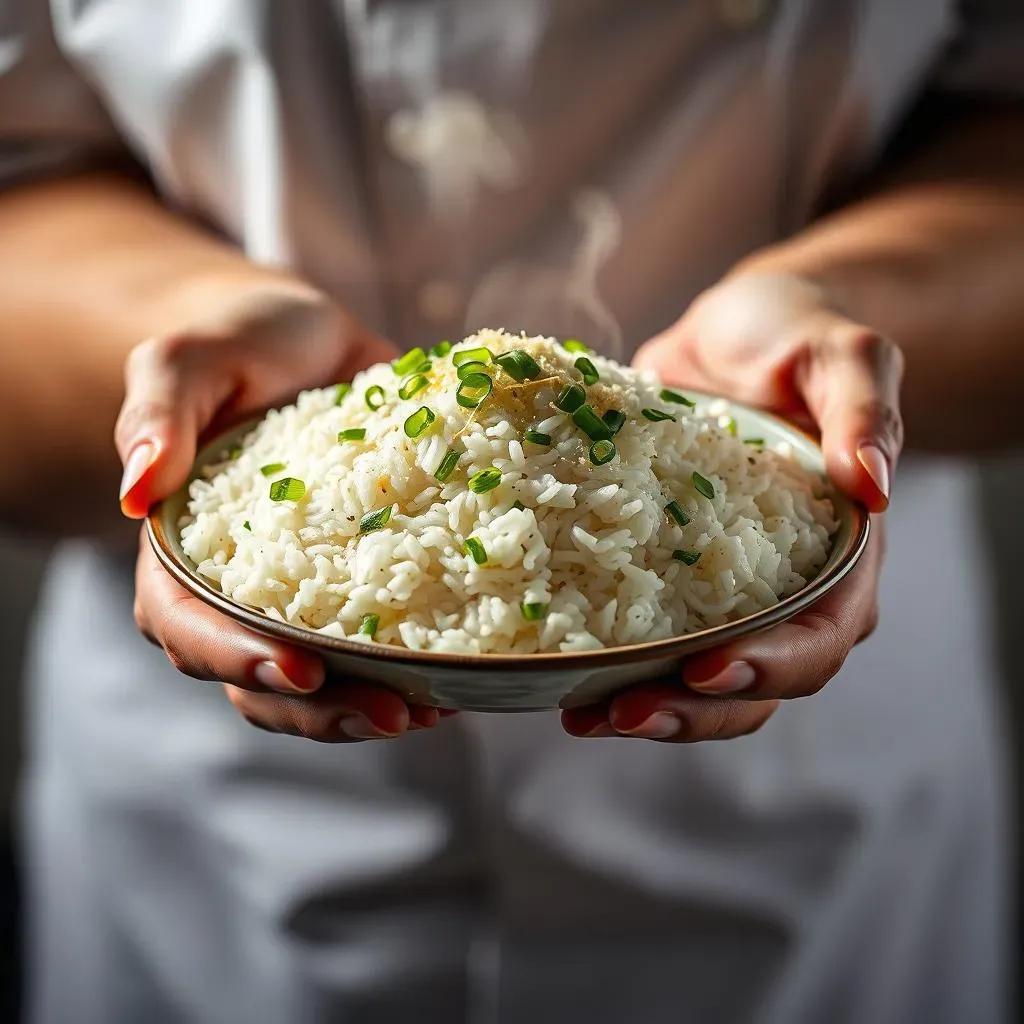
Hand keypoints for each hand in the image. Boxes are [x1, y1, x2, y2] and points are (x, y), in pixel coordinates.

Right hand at [118, 281, 445, 741]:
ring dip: (370, 706)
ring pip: (322, 682)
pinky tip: (461, 677)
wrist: (313, 341)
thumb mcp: (191, 359)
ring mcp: (307, 595)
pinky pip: (381, 645)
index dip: (235, 657)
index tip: (300, 668)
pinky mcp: (366, 584)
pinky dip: (415, 669)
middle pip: (259, 678)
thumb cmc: (241, 344)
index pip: (188, 626)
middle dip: (321, 709)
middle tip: (393, 711)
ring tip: (434, 708)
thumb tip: (136, 490)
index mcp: (185, 554)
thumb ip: (158, 414)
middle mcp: (242, 589)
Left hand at [562, 272, 902, 741]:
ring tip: (582, 717)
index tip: (704, 669)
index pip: (819, 635)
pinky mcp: (668, 577)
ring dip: (647, 708)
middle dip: (692, 710)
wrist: (732, 333)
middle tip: (621, 712)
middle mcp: (785, 588)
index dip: (769, 664)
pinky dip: (612, 667)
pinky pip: (646, 639)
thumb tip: (874, 486)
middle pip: (756, 683)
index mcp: (839, 554)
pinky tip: (562, 675)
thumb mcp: (840, 353)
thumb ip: (863, 411)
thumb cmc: (796, 337)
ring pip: (699, 683)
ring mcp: (724, 591)